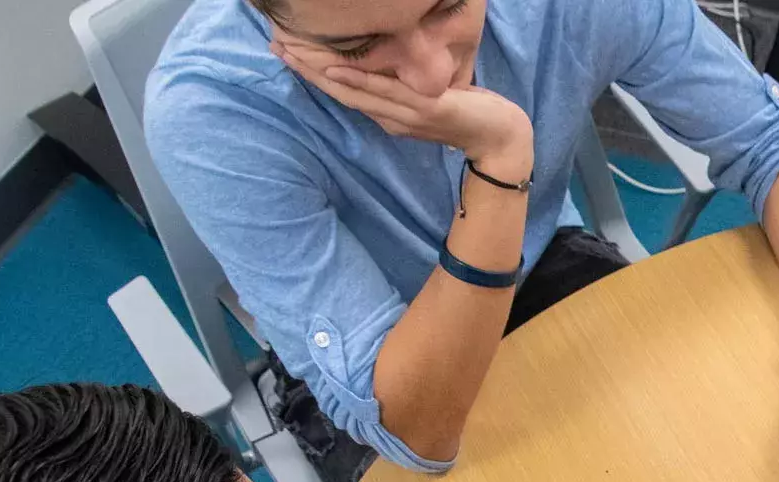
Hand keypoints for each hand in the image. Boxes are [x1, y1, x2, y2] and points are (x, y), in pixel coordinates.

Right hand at [271, 40, 531, 168]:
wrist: (502, 138)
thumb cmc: (469, 113)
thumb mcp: (428, 98)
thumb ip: (404, 88)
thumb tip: (385, 68)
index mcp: (389, 116)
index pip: (344, 92)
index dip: (314, 73)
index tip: (288, 53)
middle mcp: (391, 118)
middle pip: (339, 91)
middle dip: (307, 69)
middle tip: (277, 47)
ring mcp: (406, 115)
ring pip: (355, 92)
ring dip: (322, 72)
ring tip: (295, 53)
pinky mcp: (426, 109)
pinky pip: (386, 91)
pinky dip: (360, 80)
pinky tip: (337, 69)